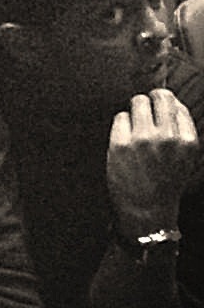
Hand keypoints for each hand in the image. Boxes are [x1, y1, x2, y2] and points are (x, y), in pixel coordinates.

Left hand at [106, 89, 199, 238]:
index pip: (177, 106)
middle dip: (151, 99)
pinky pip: (120, 117)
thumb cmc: (165, 182)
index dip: (166, 104)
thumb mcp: (186, 158)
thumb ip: (182, 132)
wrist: (147, 210)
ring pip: (137, 102)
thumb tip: (172, 102)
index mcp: (187, 141)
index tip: (159, 110)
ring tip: (134, 123)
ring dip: (134, 109)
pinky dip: (121, 124)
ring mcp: (143, 140)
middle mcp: (167, 138)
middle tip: (143, 106)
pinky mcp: (120, 144)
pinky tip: (123, 137)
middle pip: (159, 96)